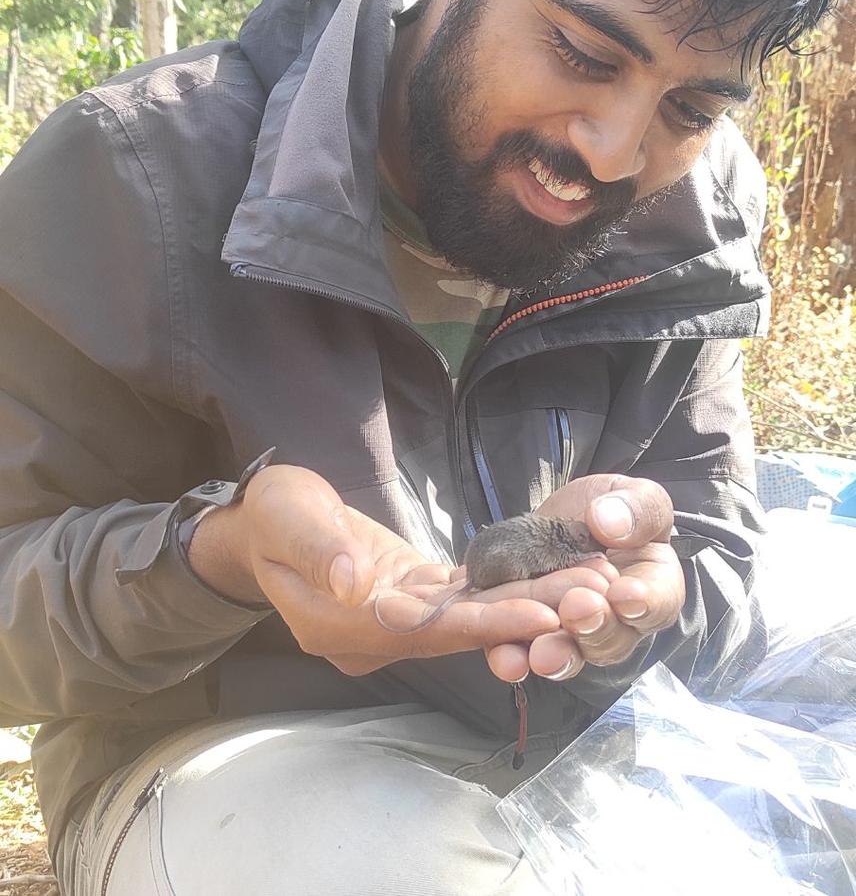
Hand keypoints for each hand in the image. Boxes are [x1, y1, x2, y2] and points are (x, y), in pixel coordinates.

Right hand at [189, 464, 559, 676]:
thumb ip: (319, 548)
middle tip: (594, 598)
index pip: (426, 630)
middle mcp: (374, 634)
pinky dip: (505, 589)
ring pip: (469, 617)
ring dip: (527, 603)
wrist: (261, 522)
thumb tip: (354, 580)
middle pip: (460, 631)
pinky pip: (462, 599)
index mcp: (341, 624)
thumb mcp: (285, 516)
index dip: (485, 623)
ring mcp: (392, 620)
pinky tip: (549, 575)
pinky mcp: (409, 596)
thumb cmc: (269, 514)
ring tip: (590, 585)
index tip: (543, 613)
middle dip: (527, 615)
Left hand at [481, 475, 684, 682]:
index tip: (624, 593)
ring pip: (570, 654)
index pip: (657, 602)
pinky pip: (523, 652)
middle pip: (612, 638)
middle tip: (578, 608)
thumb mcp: (631, 495)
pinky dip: (514, 657)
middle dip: (594, 626)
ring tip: (542, 652)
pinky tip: (505, 657)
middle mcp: (616, 622)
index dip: (643, 602)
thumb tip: (611, 523)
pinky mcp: (530, 634)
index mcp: (651, 586)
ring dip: (557, 654)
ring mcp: (572, 634)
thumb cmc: (609, 511)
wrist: (563, 519)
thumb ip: (637, 508)